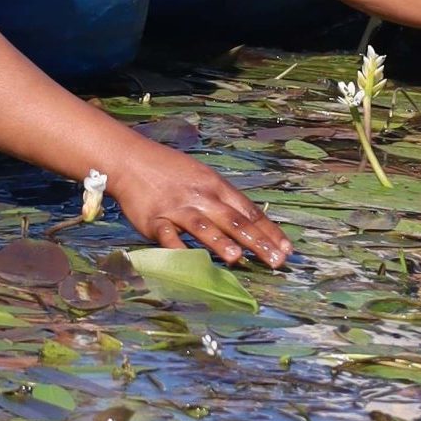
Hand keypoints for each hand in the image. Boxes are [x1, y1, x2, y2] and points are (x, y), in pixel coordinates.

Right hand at [107, 145, 290, 267]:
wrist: (132, 159)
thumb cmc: (171, 171)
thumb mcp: (204, 178)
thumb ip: (224, 201)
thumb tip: (251, 223)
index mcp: (217, 186)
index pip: (249, 211)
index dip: (269, 231)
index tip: (287, 249)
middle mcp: (201, 197)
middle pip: (233, 220)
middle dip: (256, 241)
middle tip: (276, 261)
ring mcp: (178, 208)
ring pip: (203, 226)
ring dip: (220, 242)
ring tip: (237, 258)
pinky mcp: (155, 220)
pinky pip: (167, 236)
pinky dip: (177, 249)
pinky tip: (188, 261)